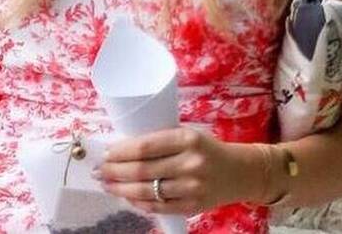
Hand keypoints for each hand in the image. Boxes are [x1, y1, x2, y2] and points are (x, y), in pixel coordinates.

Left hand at [96, 127, 258, 216]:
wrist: (240, 172)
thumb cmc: (207, 150)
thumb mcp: (189, 135)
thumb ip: (162, 141)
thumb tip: (122, 149)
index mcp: (188, 139)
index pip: (146, 146)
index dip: (121, 151)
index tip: (107, 152)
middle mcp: (190, 163)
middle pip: (142, 170)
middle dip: (115, 171)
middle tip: (100, 170)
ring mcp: (191, 187)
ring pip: (146, 191)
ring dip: (121, 189)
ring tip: (108, 185)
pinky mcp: (192, 206)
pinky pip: (158, 207)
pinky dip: (139, 203)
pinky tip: (128, 198)